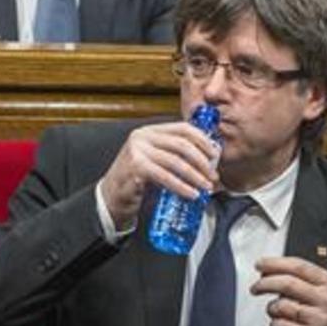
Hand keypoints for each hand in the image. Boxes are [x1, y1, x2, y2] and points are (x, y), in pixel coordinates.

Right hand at [98, 121, 219, 228]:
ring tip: (206, 187)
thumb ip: (174, 155)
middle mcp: (142, 137)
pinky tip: (191, 194)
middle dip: (202, 161)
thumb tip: (208, 161)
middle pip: (182, 144)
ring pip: (176, 161)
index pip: (183, 128)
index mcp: (150, 131)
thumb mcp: (155, 160)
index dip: (203, 140)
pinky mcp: (135, 168)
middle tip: (212, 175)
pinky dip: (181, 186)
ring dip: (195, 176)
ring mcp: (137, 151)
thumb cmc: (136, 180)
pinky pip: (165, 177)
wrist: (111, 196)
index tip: (215, 155)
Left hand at [252, 256, 326, 325]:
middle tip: (255, 287)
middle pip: (287, 284)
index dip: (274, 263)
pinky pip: (280, 325)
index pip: (298, 266)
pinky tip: (282, 324)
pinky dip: (275, 323)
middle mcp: (326, 299)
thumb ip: (295, 276)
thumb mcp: (318, 287)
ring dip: (271, 307)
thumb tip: (264, 270)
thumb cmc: (320, 309)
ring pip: (281, 306)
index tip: (259, 264)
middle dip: (264, 283)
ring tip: (276, 310)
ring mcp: (320, 319)